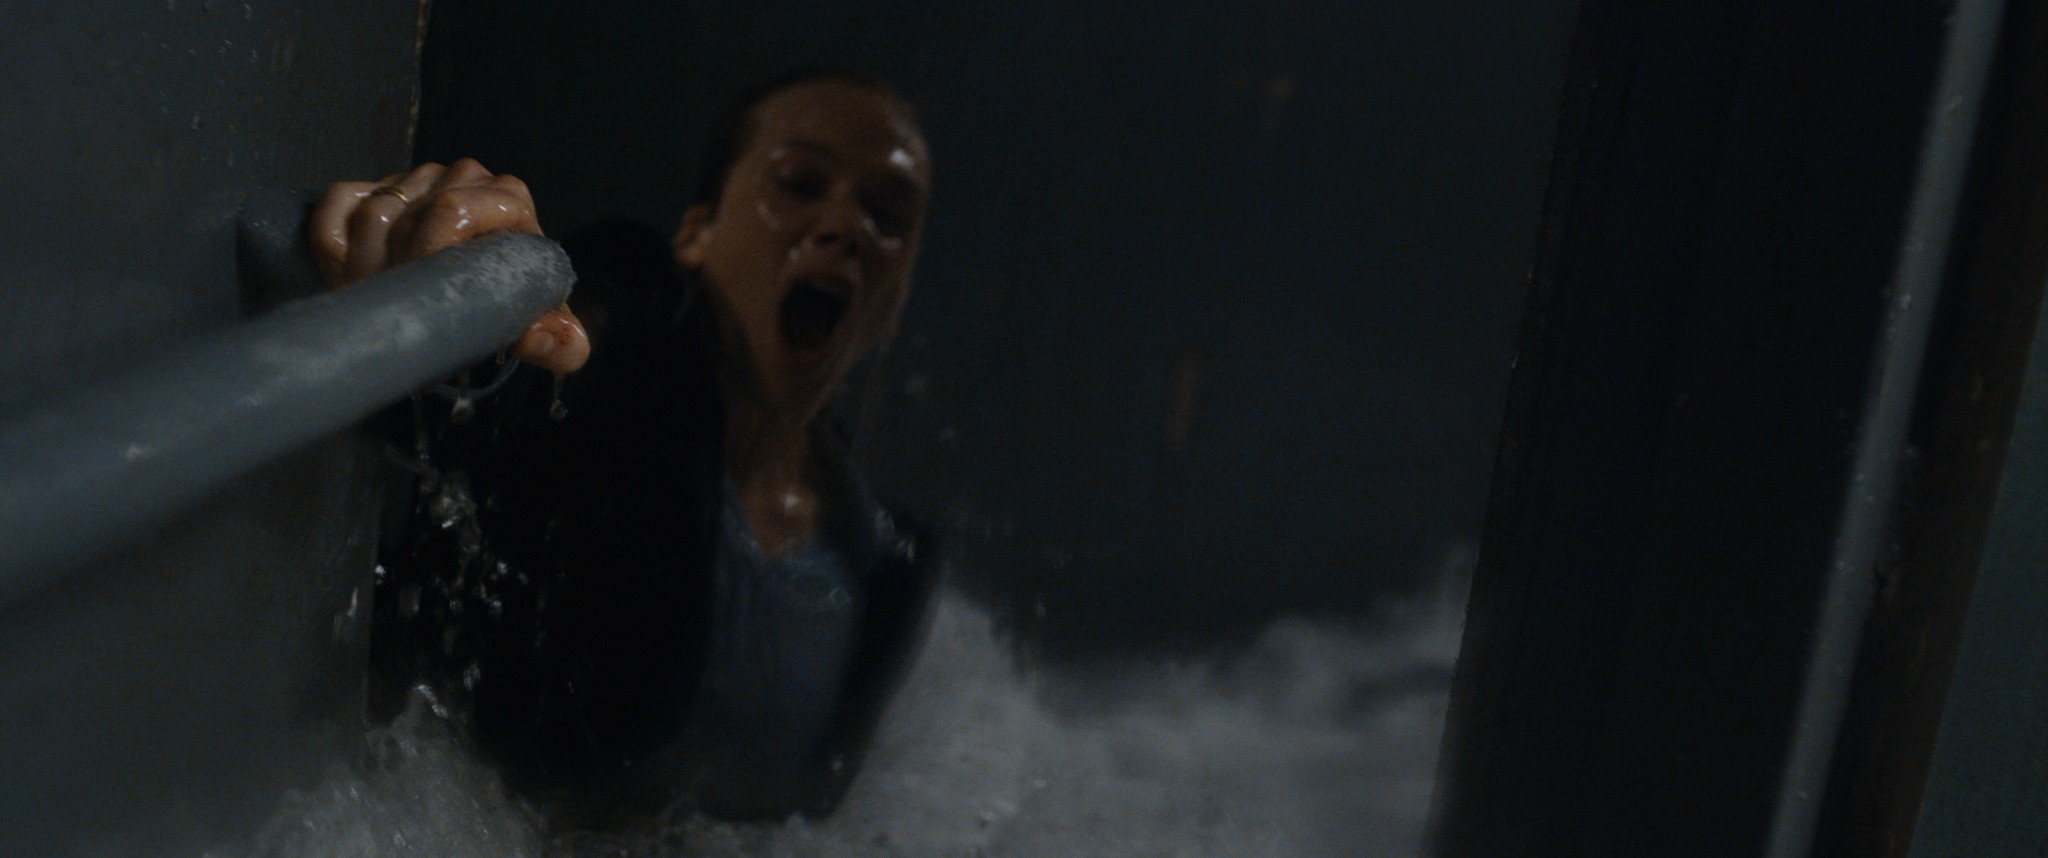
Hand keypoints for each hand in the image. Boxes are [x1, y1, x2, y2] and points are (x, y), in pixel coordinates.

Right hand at [310, 158, 589, 374]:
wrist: (477, 297)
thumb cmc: (510, 310)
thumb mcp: (541, 334)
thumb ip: (558, 343)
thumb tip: (542, 339)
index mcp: (509, 198)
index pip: (451, 211)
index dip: (430, 257)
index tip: (427, 299)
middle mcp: (464, 176)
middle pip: (406, 214)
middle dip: (397, 268)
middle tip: (401, 309)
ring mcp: (417, 177)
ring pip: (373, 210)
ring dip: (365, 263)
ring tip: (385, 300)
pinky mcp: (374, 185)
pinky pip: (338, 200)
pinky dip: (335, 239)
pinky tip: (353, 273)